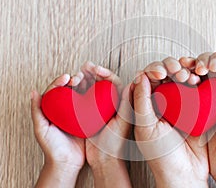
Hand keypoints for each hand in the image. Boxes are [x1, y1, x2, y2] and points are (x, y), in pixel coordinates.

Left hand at [31, 74, 84, 187]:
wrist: (66, 162)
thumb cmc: (52, 147)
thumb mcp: (40, 128)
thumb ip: (36, 111)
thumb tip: (34, 92)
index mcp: (54, 110)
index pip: (56, 91)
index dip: (60, 81)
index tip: (66, 77)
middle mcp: (66, 110)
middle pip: (70, 90)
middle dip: (74, 80)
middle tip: (77, 77)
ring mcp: (78, 114)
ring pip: (81, 95)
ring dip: (84, 85)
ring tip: (87, 79)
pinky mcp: (88, 119)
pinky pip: (91, 106)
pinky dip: (93, 96)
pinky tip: (96, 91)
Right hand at [77, 61, 131, 187]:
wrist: (104, 158)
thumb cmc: (116, 142)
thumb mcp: (124, 121)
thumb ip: (128, 102)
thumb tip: (136, 80)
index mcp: (120, 102)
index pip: (113, 82)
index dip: (105, 73)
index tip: (96, 68)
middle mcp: (109, 103)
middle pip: (100, 82)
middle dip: (92, 72)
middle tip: (85, 66)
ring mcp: (97, 108)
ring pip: (90, 88)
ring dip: (84, 79)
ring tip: (76, 75)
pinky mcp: (86, 114)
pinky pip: (80, 98)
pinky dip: (76, 91)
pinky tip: (71, 86)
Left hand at [133, 57, 208, 187]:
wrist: (185, 173)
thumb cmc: (161, 155)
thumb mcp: (146, 128)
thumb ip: (141, 101)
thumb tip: (139, 76)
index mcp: (146, 105)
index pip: (146, 79)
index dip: (152, 70)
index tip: (159, 73)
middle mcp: (162, 102)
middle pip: (164, 74)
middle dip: (170, 67)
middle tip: (176, 71)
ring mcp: (179, 103)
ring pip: (180, 78)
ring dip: (183, 71)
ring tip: (187, 77)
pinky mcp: (195, 107)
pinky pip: (195, 88)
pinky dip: (196, 80)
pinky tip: (197, 80)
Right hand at [180, 51, 215, 187]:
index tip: (211, 67)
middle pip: (211, 65)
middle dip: (202, 61)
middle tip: (198, 69)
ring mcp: (208, 99)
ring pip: (197, 75)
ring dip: (189, 69)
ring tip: (184, 73)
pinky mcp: (196, 108)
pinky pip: (187, 90)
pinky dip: (181, 83)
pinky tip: (177, 82)